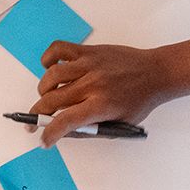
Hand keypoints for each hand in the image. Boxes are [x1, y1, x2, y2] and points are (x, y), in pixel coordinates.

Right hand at [35, 42, 176, 143]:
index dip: (49, 133)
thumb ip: (92, 128)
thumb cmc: (140, 99)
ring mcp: (89, 65)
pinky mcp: (89, 52)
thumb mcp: (120, 123)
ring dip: (43, 90)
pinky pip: (59, 50)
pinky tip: (50, 68)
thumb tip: (66, 131)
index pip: (65, 121)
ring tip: (46, 96)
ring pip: (51, 76)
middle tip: (33, 122)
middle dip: (37, 115)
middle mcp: (92, 84)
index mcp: (101, 106)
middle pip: (52, 100)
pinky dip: (48, 59)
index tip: (43, 140)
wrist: (156, 73)